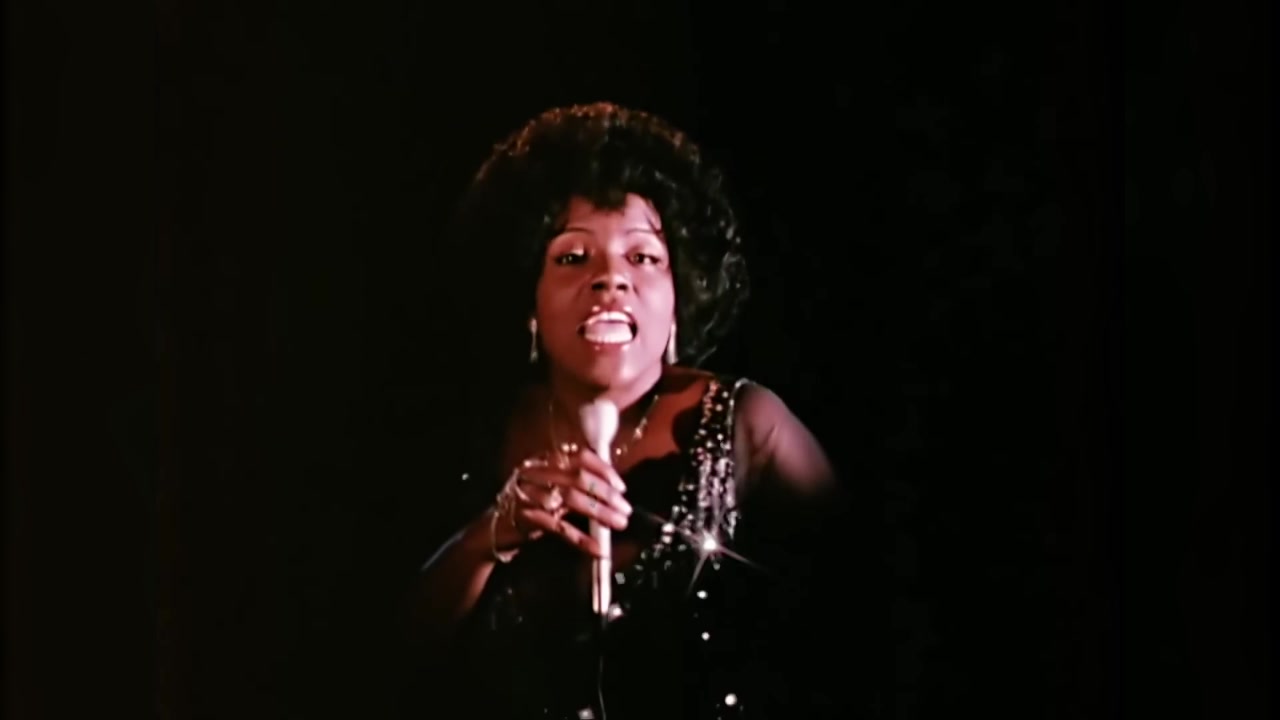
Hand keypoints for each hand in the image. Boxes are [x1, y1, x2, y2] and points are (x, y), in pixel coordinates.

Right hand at [491, 448, 631, 557]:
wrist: (491, 533)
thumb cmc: (527, 511)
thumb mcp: (550, 492)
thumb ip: (573, 486)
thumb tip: (610, 489)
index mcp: (543, 462)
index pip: (578, 457)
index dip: (603, 469)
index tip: (621, 486)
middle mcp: (535, 473)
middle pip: (578, 478)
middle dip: (606, 493)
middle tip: (625, 508)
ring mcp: (528, 494)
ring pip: (571, 500)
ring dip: (600, 513)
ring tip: (619, 523)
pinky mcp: (524, 517)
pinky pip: (559, 528)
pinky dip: (581, 539)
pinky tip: (598, 548)